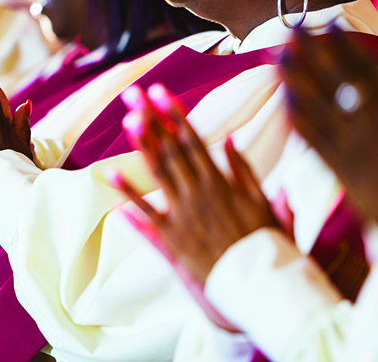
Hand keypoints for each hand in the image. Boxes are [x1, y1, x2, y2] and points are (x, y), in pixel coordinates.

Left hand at [107, 83, 280, 329]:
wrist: (260, 286)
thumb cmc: (267, 244)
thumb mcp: (263, 201)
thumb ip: (244, 169)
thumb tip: (230, 137)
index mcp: (220, 182)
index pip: (192, 139)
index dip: (174, 114)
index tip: (160, 91)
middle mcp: (199, 193)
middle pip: (170, 149)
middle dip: (151, 119)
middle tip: (133, 94)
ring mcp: (183, 215)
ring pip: (158, 174)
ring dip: (141, 145)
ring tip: (125, 120)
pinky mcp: (172, 239)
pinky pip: (146, 214)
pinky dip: (128, 195)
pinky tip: (110, 174)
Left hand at [280, 27, 377, 229]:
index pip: (368, 73)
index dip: (347, 48)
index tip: (329, 26)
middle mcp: (372, 128)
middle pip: (337, 84)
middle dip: (313, 56)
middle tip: (292, 30)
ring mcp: (354, 150)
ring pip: (320, 110)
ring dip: (297, 82)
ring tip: (279, 59)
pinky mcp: (341, 173)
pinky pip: (316, 144)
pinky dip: (300, 123)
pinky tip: (284, 104)